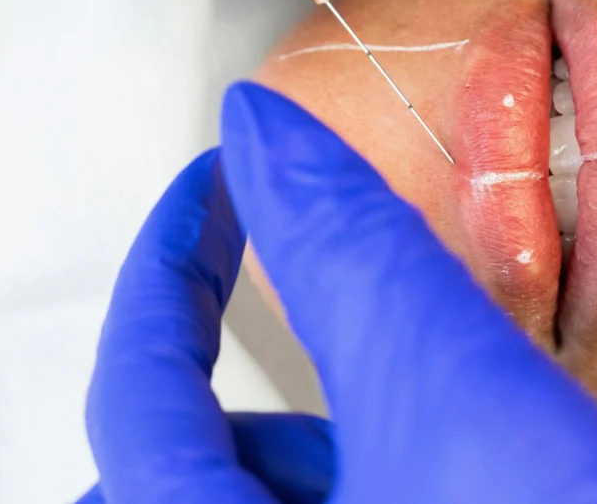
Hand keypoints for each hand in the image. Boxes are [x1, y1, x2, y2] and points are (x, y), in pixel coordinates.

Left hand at [78, 82, 596, 502]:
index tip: (210, 185)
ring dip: (301, 442)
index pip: (137, 390)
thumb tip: (263, 130)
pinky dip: (354, 487)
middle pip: (161, 472)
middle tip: (266, 292)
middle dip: (215, 379)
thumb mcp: (459, 395)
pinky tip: (433, 471)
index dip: (168, 263)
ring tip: (387, 402)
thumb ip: (348, 251)